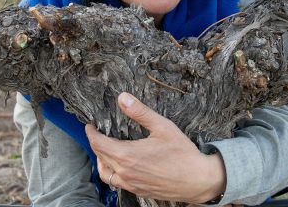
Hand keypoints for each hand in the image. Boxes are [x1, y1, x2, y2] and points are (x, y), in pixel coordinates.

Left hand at [85, 92, 225, 203]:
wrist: (198, 180)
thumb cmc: (182, 153)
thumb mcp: (162, 126)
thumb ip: (140, 112)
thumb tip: (122, 97)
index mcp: (127, 155)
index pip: (98, 144)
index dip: (91, 134)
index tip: (89, 126)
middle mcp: (125, 172)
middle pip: (100, 157)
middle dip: (95, 144)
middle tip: (98, 134)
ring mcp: (131, 184)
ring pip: (106, 174)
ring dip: (102, 161)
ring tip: (106, 150)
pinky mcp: (138, 191)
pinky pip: (117, 183)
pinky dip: (112, 172)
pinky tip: (121, 165)